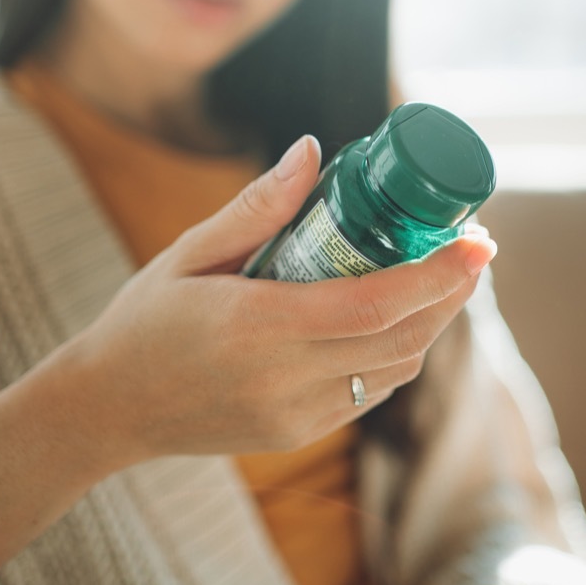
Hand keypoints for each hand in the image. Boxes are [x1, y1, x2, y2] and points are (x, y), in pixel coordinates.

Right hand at [60, 135, 497, 469]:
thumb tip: (312, 151)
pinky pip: (368, 392)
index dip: (438, 274)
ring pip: (394, 369)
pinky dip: (396, 353)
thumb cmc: (143, 321)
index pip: (375, 303)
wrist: (108, 409)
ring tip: (445, 278)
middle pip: (402, 338)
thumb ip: (256, 207)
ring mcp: (295, 415)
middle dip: (451, 293)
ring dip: (431, 324)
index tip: (477, 240)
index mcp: (257, 325)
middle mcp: (284, 378)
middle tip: (474, 248)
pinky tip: (397, 318)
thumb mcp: (188, 252)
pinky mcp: (297, 433)